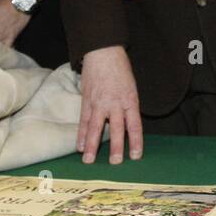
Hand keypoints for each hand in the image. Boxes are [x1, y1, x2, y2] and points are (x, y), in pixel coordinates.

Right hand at [78, 46, 141, 163]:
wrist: (103, 53)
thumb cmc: (121, 71)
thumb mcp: (132, 88)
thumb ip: (129, 107)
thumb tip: (127, 126)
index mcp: (130, 101)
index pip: (134, 125)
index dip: (135, 141)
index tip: (136, 156)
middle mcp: (115, 104)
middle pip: (116, 129)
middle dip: (115, 147)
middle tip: (115, 162)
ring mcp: (99, 103)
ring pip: (95, 127)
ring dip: (92, 145)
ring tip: (89, 160)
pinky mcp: (86, 101)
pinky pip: (84, 120)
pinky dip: (81, 134)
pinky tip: (79, 146)